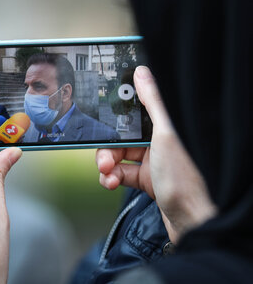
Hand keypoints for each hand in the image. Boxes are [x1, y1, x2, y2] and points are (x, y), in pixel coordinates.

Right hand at [96, 66, 215, 242]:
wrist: (192, 221)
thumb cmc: (186, 179)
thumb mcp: (165, 135)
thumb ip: (153, 103)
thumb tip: (142, 73)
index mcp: (165, 128)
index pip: (133, 116)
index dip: (115, 119)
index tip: (101, 120)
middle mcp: (158, 142)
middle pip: (120, 138)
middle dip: (106, 148)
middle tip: (105, 159)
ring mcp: (152, 162)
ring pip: (117, 157)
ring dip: (107, 166)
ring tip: (108, 174)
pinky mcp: (147, 180)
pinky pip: (120, 173)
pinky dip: (111, 178)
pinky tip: (112, 183)